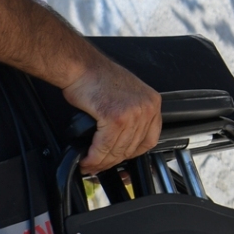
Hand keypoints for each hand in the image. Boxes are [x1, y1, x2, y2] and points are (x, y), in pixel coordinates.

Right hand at [63, 54, 161, 174]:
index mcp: (152, 102)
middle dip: (113, 161)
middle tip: (98, 166)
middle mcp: (147, 108)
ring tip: (89, 165)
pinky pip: (105, 146)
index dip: (132, 154)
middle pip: (132, 147)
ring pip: (118, 150)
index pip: (149, 139)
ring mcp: (133, 113)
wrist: (81, 67)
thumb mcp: (128, 95)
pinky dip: (94, 157)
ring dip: (101, 162)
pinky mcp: (115, 118)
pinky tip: (86, 159)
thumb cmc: (97, 78)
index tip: (119, 159)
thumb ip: (132, 117)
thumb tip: (124, 142)